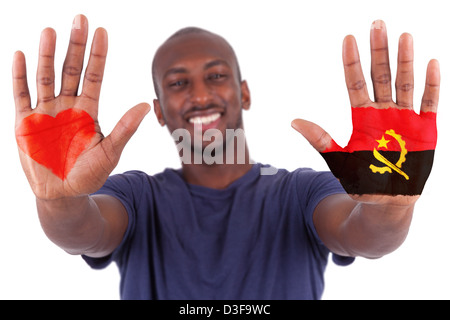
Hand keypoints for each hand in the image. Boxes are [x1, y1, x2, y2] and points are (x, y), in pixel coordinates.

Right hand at [13, 15, 149, 199]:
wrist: (63, 194)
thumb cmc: (89, 174)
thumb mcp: (110, 151)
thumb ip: (125, 128)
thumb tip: (147, 105)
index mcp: (88, 110)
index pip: (94, 76)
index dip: (98, 54)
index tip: (102, 31)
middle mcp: (68, 105)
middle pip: (71, 69)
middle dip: (75, 45)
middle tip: (80, 19)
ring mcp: (46, 111)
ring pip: (46, 76)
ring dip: (47, 54)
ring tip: (51, 30)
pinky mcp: (26, 122)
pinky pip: (22, 94)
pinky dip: (20, 76)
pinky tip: (21, 55)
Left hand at [292, 20, 439, 204]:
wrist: (385, 200)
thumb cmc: (361, 179)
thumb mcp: (337, 158)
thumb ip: (319, 139)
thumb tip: (293, 121)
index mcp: (362, 116)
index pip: (355, 83)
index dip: (351, 62)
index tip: (348, 38)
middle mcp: (383, 112)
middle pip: (380, 76)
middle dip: (379, 51)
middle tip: (377, 24)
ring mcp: (404, 118)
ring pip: (404, 83)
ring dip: (405, 60)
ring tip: (403, 36)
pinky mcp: (425, 129)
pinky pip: (429, 102)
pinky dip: (430, 85)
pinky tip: (431, 63)